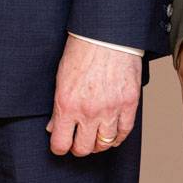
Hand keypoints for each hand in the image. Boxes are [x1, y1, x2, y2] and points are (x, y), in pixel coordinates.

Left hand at [46, 35, 141, 156]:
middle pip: (83, 148)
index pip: (60, 143)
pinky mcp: (129, 104)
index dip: (59, 147)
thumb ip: (58, 106)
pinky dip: (117, 137)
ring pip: (104, 144)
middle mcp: (88, 111)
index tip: (60, 145)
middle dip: (78, 148)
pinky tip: (112, 134)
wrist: (106, 33)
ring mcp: (111, 109)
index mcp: (67, 103)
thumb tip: (53, 126)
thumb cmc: (81, 50)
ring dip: (98, 144)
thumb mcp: (60, 77)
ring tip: (94, 137)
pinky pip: (124, 132)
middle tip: (77, 142)